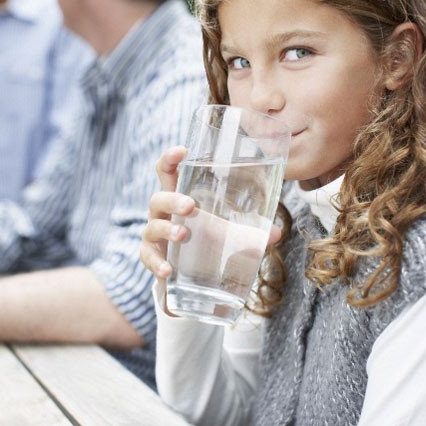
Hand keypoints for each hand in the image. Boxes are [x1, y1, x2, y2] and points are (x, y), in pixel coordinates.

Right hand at [140, 147, 281, 282]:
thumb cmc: (205, 241)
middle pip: (158, 198)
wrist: (187, 274)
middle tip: (190, 205)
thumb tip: (276, 233)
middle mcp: (163, 214)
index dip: (170, 159)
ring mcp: (154, 235)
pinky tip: (167, 270)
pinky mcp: (152, 258)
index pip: (167, 172)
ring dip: (167, 229)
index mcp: (179, 197)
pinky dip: (156, 263)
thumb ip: (250, 231)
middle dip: (172, 199)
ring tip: (183, 234)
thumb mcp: (227, 232)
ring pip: (152, 227)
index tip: (182, 151)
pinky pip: (148, 258)